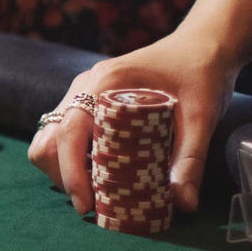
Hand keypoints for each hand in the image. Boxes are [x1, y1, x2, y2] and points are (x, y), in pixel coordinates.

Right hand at [27, 31, 236, 215]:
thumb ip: (191, 160)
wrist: (203, 45)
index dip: (71, 174)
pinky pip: (63, 134)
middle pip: (48, 140)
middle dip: (62, 177)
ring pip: (49, 138)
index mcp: (105, 83)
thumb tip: (183, 204)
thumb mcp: (202, 117)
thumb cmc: (201, 73)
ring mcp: (82, 92)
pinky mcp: (88, 101)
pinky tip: (99, 172)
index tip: (87, 205)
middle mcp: (85, 86)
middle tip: (92, 202)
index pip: (69, 133)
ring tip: (95, 190)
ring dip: (63, 169)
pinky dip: (71, 159)